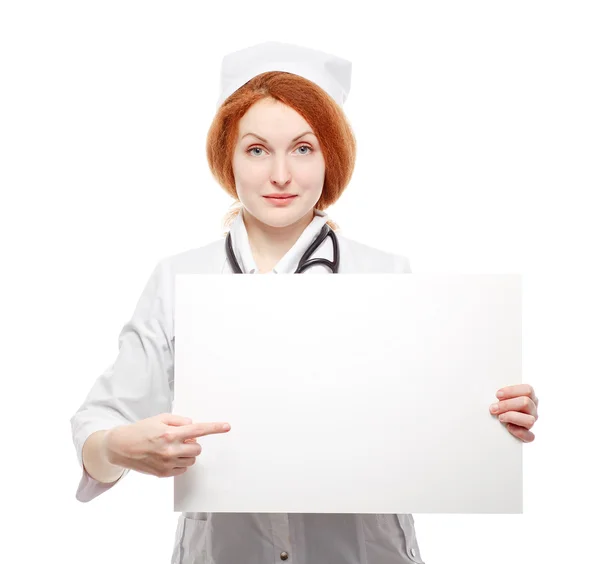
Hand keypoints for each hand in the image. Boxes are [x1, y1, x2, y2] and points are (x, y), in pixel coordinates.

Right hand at [103, 413, 230, 476]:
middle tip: (182, 439)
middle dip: (193, 443)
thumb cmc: (141, 430)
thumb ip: (179, 421)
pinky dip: (180, 463)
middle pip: (197, 448)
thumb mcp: (160, 418)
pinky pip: (182, 469)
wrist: (121, 446)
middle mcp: (170, 449)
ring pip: (191, 459)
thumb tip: (192, 426)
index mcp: (170, 433)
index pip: (198, 430)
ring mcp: (166, 463)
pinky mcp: (163, 473)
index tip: (226, 426)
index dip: (215, 428)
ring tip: (172, 447)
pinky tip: (169, 456)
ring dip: (187, 453)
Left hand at [489, 384, 537, 441]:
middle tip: (493, 408)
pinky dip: (518, 432)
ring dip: (512, 417)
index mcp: (529, 397)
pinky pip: (529, 436)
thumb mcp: (500, 397)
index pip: (527, 390)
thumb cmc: (498, 406)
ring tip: (500, 418)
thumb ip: (500, 394)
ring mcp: (531, 422)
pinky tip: (508, 428)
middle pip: (526, 403)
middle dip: (507, 405)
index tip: (497, 395)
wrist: (494, 426)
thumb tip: (489, 390)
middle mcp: (532, 409)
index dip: (512, 391)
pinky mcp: (528, 436)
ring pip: (529, 420)